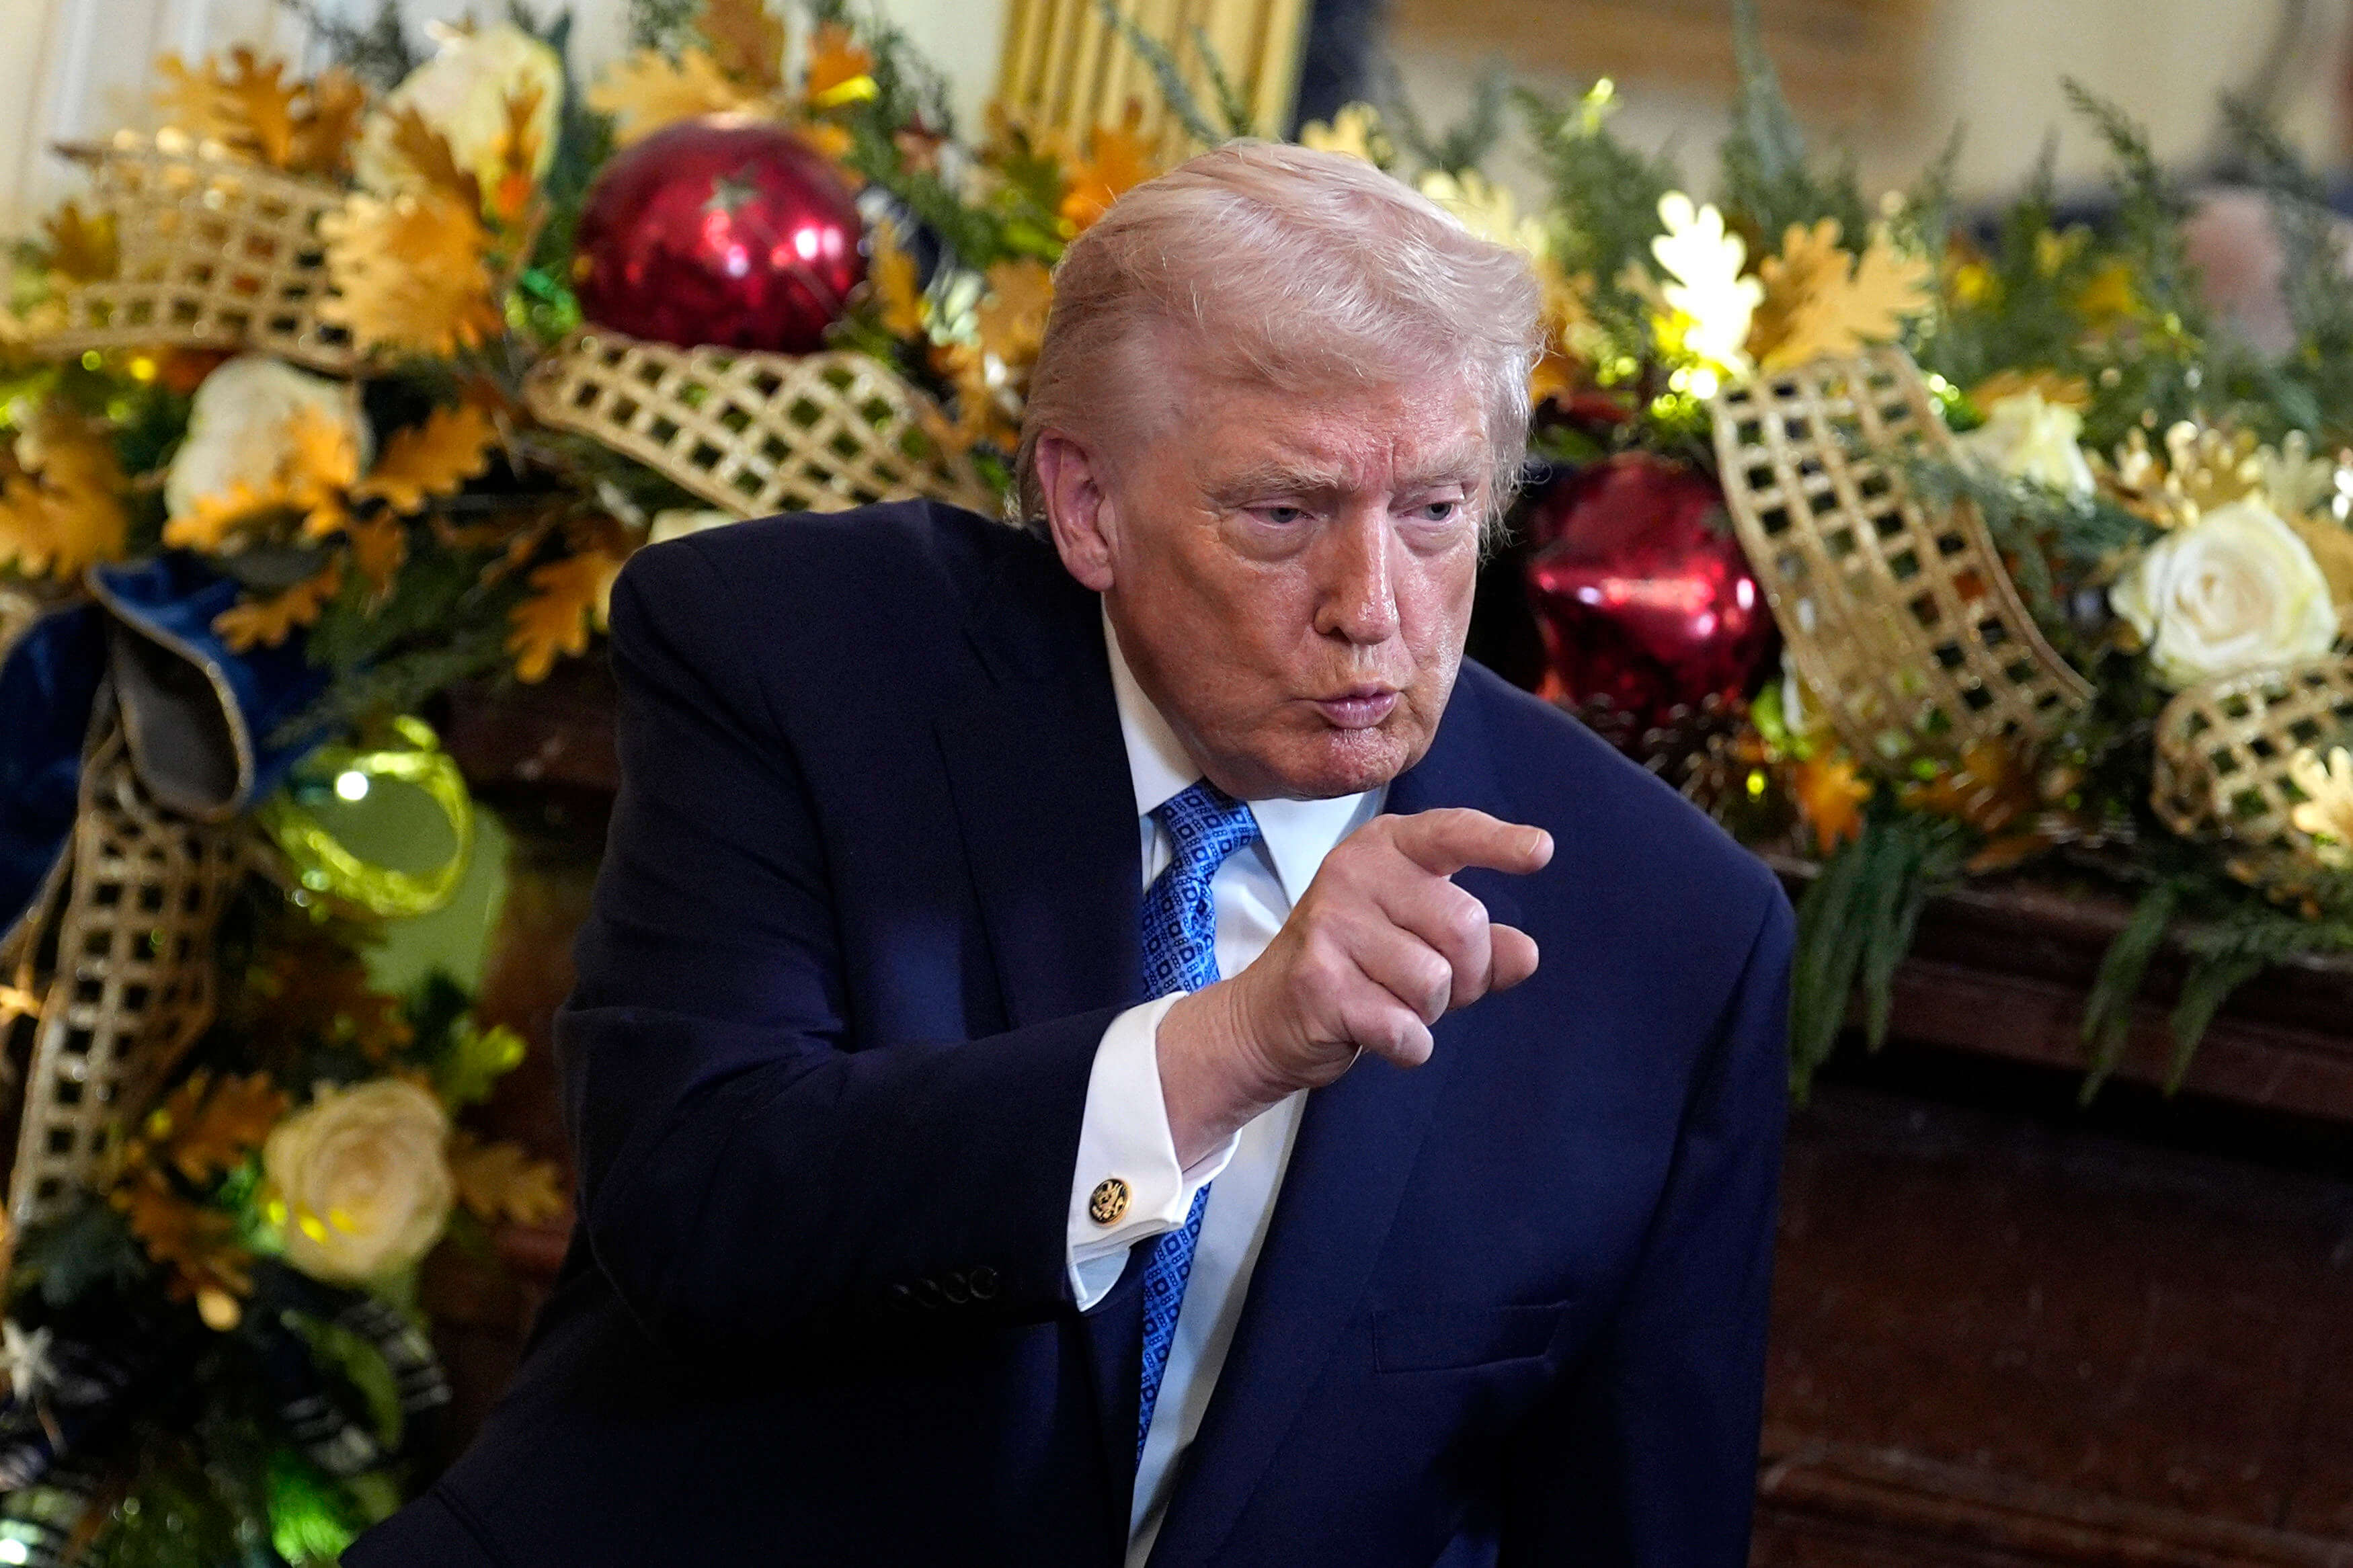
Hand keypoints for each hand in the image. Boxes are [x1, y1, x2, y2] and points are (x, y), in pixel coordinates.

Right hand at [1156, 808, 1551, 1165]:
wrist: (1267, 1015)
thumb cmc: (1358, 967)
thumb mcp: (1420, 940)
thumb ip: (1480, 944)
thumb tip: (1525, 953)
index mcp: (1384, 849)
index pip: (1451, 833)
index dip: (1499, 843)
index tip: (1541, 851)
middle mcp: (1353, 873)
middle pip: (1464, 926)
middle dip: (1469, 975)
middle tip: (1434, 986)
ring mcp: (1330, 924)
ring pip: (1435, 983)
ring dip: (1430, 1012)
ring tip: (1392, 1001)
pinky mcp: (1319, 982)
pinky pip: (1406, 1028)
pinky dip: (1409, 1045)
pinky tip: (1380, 1032)